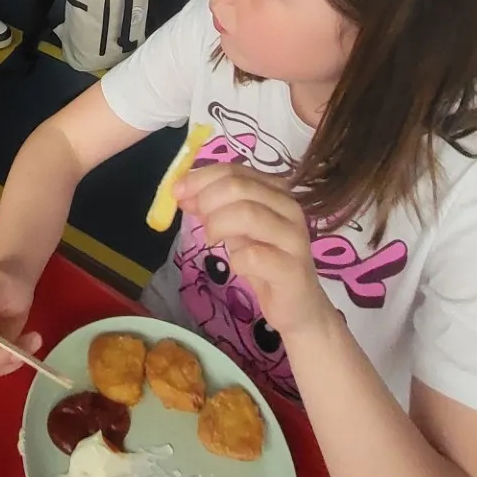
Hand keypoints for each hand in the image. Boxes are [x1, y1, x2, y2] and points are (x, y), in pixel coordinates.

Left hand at [177, 163, 332, 341]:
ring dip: (218, 225)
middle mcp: (289, 207)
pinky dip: (236, 259)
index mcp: (275, 191)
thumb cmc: (265, 262)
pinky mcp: (292, 269)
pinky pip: (253, 255)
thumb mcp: (236, 228)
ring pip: (248, 213)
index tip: (177, 192)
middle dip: (206, 200)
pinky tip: (237, 265)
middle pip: (238, 187)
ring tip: (213, 241)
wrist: (298, 306)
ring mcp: (293, 237)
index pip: (233, 170)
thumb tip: (182, 192)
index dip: (200, 178)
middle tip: (197, 219)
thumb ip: (214, 207)